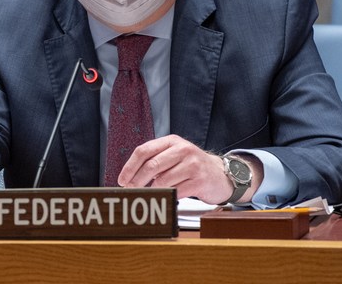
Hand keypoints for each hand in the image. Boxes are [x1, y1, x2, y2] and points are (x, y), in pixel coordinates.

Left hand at [116, 135, 262, 204]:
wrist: (220, 174)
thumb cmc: (191, 166)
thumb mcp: (174, 156)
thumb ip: (155, 161)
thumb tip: (130, 179)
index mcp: (171, 141)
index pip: (144, 151)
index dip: (130, 167)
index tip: (122, 180)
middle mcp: (182, 149)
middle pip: (151, 166)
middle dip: (137, 182)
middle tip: (130, 192)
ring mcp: (193, 164)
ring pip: (163, 181)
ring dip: (152, 192)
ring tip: (149, 196)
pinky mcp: (200, 180)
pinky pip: (176, 192)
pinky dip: (168, 198)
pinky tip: (166, 199)